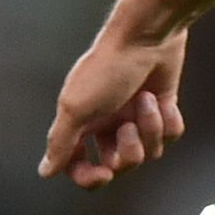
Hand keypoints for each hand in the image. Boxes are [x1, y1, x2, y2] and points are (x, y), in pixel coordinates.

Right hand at [40, 22, 187, 188]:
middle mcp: (108, 123)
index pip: (79, 165)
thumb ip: (60, 143)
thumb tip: (44, 170)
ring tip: (145, 102)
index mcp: (82, 123)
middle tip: (128, 129)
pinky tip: (163, 102)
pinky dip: (168, 121)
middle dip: (128, 152)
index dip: (89, 177)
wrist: (146, 37)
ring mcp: (136, 117)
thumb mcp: (76, 108)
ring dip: (149, 128)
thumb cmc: (107, 69)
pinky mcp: (162, 108)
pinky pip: (170, 135)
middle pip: (118, 165)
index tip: (103, 174)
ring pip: (148, 151)